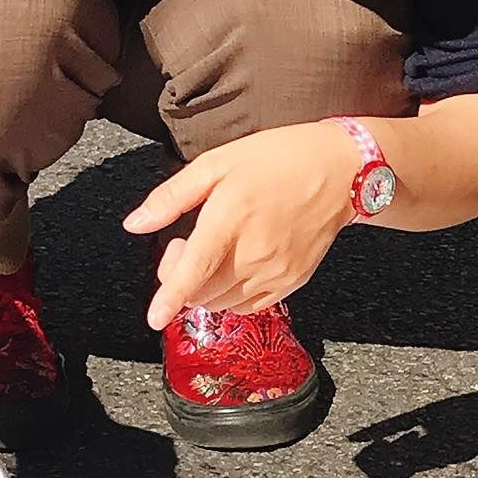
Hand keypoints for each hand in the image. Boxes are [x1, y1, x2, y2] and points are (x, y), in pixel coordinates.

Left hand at [123, 122, 363, 328]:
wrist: (341, 171)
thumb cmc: (279, 159)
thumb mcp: (218, 163)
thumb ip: (173, 196)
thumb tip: (135, 224)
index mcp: (230, 220)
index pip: (194, 271)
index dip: (170, 298)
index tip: (154, 317)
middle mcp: (254, 254)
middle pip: (202, 293)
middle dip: (180, 278)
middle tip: (185, 245)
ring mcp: (276, 272)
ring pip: (223, 303)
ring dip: (205, 288)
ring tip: (215, 253)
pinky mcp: (293, 281)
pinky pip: (250, 305)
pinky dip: (231, 295)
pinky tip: (235, 266)